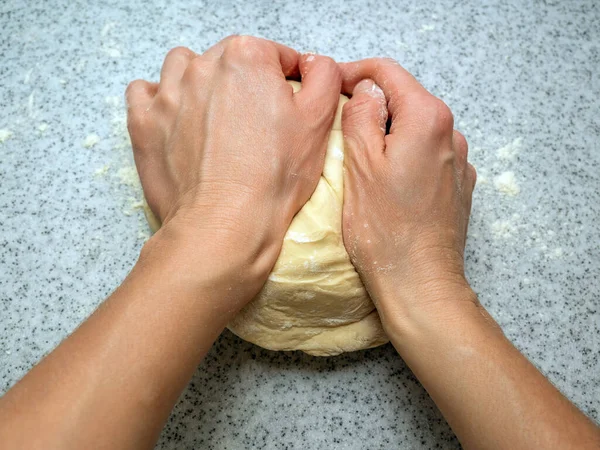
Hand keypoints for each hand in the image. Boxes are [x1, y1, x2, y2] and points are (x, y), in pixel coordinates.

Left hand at [126, 36, 340, 307]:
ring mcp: (168, 93)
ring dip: (200, 82)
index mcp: (247, 58)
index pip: (274, 54)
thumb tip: (314, 64)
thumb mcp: (319, 123)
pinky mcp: (144, 122)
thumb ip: (324, 78)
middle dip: (244, 81)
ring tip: (214, 116)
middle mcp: (202, 66)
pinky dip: (160, 99)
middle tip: (255, 119)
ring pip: (183, 67)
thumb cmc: (273, 178)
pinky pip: (144, 91)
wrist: (225, 225)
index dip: (286, 79)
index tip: (287, 104)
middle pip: (229, 59)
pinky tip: (177, 119)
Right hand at [339, 58, 476, 317]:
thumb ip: (360, 115)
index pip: (388, 72)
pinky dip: (404, 155)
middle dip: (371, 104)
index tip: (331, 85)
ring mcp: (458, 161)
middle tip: (338, 122)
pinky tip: (386, 181)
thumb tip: (365, 91)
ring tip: (359, 156)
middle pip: (405, 99)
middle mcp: (451, 133)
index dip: (355, 72)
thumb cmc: (385, 230)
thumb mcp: (359, 164)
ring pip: (415, 129)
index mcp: (427, 119)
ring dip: (387, 132)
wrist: (420, 283)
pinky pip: (427, 155)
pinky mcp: (457, 185)